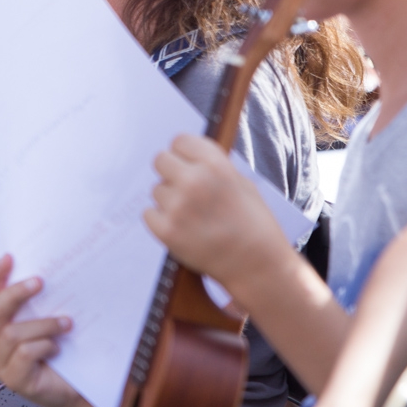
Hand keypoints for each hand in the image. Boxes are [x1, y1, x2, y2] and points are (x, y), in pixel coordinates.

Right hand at [0, 255, 107, 406]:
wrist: (80, 386)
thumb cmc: (65, 349)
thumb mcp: (51, 318)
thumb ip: (43, 300)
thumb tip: (51, 268)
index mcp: (1, 322)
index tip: (9, 257)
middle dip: (15, 294)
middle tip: (40, 281)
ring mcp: (1, 363)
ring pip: (13, 334)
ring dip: (44, 324)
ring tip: (66, 323)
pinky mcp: (13, 380)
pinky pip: (24, 354)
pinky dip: (44, 346)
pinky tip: (57, 349)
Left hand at [142, 134, 291, 291]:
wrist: (257, 265)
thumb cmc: (254, 224)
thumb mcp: (241, 183)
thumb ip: (212, 167)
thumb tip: (186, 156)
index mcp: (215, 164)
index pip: (179, 140)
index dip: (183, 153)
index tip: (186, 163)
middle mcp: (194, 180)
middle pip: (159, 160)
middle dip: (170, 173)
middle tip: (183, 188)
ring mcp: (178, 206)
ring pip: (156, 190)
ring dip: (169, 200)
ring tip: (191, 216)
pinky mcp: (167, 231)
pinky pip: (148, 214)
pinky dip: (161, 221)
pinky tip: (182, 228)